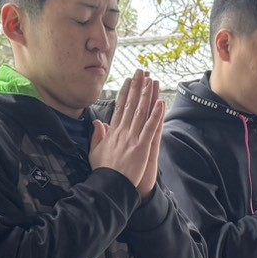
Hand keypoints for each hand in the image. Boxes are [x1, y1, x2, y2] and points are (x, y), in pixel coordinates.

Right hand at [91, 70, 164, 195]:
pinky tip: (160, 103)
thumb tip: (98, 123)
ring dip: (146, 95)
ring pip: (140, 112)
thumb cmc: (103, 171)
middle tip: (141, 72)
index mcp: (113, 132)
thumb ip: (97, 135)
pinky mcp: (141, 147)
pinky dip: (155, 115)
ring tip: (150, 80)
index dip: (126, 92)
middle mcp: (122, 132)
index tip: (129, 80)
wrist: (108, 185)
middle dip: (137, 87)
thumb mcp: (95, 151)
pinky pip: (150, 128)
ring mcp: (132, 139)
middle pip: (131, 105)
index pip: (120, 107)